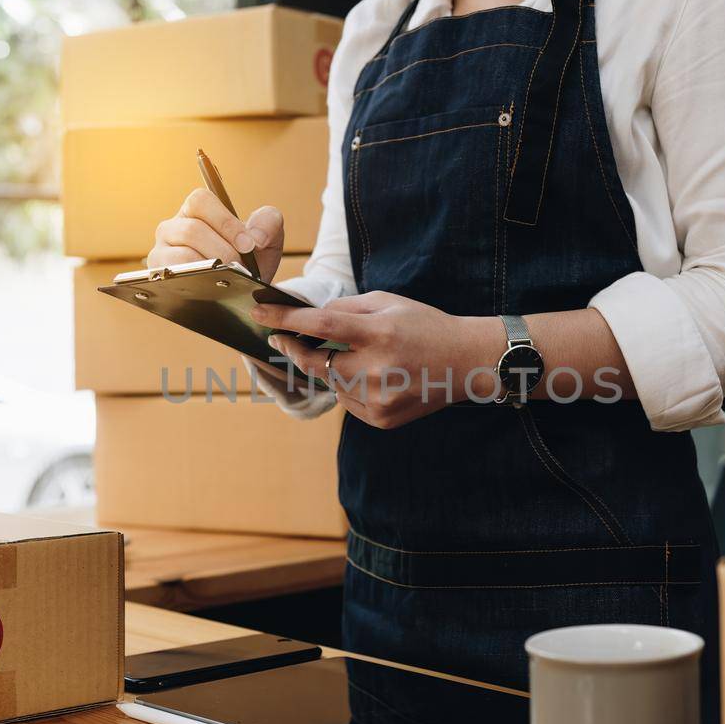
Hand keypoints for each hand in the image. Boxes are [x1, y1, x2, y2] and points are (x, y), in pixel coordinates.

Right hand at [147, 189, 284, 280]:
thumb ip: (268, 223)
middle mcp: (173, 227)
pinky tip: (213, 288)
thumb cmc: (249, 261)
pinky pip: (173, 276)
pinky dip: (198, 282)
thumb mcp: (266, 239)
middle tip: (243, 269)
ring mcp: (161, 252)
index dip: (226, 222)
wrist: (242, 294)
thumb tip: (256, 236)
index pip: (201, 201)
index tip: (249, 245)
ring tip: (230, 279)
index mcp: (196, 210)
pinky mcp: (158, 276)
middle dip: (224, 252)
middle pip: (192, 230)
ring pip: (183, 256)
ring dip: (212, 270)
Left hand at [252, 292, 504, 428]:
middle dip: (296, 350)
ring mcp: (379, 400)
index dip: (286, 320)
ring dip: (333, 369)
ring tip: (362, 358)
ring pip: (331, 384)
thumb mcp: (388, 303)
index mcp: (380, 333)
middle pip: (317, 362)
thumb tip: (306, 317)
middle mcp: (378, 369)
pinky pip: (346, 402)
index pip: (322, 325)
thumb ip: (346, 308)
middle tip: (282, 340)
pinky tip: (374, 378)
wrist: (466, 363)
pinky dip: (349, 388)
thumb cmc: (424, 326)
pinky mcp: (381, 420)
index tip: (259, 314)